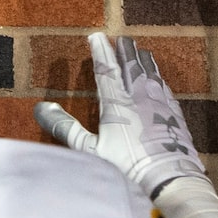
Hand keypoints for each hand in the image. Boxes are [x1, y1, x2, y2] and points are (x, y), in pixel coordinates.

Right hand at [32, 31, 203, 198]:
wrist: (170, 181)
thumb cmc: (126, 168)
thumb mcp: (90, 150)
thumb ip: (66, 127)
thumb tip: (42, 107)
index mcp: (117, 103)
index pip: (107, 69)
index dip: (100, 51)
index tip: (96, 36)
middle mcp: (140, 97)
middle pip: (132, 66)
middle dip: (125, 50)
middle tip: (122, 38)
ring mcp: (160, 104)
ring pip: (151, 73)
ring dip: (143, 60)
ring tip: (140, 51)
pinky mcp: (175, 116)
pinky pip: (165, 89)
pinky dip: (158, 78)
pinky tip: (159, 80)